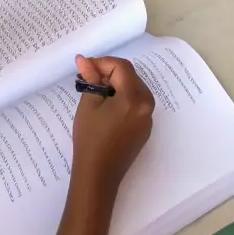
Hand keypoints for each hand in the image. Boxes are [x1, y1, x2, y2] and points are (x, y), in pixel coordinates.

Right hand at [72, 55, 154, 190]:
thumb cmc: (90, 138)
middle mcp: (147, 105)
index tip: (85, 68)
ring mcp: (148, 118)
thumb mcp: (89, 104)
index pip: (121, 67)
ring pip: (134, 88)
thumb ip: (91, 78)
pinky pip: (137, 104)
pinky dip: (123, 98)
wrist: (98, 175)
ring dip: (117, 84)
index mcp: (135, 98)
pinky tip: (107, 107)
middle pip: (130, 76)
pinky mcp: (145, 128)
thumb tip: (84, 59)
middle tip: (89, 78)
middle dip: (109, 73)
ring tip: (96, 91)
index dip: (102, 63)